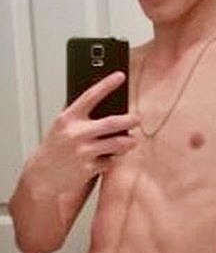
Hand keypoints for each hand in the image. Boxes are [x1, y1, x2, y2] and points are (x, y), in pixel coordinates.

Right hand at [30, 72, 139, 193]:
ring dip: (129, 142)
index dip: (107, 84)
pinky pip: (111, 161)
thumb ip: (78, 115)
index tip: (120, 75)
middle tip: (137, 119)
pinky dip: (113, 159)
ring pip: (118, 143)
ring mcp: (83, 152)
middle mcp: (75, 133)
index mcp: (67, 119)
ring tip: (130, 141)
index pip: (90, 96)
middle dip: (130, 120)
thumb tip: (99, 100)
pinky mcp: (89, 168)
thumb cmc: (54, 150)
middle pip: (113, 122)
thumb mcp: (61, 127)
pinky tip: (109, 158)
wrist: (41, 176)